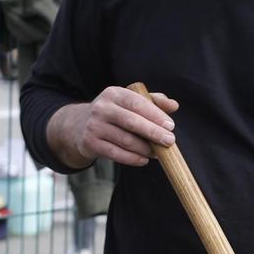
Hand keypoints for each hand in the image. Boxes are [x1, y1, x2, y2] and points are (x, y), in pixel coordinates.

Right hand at [63, 86, 177, 168]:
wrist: (80, 125)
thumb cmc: (114, 113)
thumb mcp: (130, 101)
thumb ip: (153, 102)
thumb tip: (174, 105)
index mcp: (113, 93)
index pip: (137, 103)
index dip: (155, 115)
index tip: (171, 126)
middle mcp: (101, 108)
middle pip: (132, 122)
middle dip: (153, 133)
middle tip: (170, 141)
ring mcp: (94, 126)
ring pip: (125, 140)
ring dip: (145, 149)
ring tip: (158, 153)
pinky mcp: (90, 143)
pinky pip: (116, 154)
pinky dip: (132, 159)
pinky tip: (144, 160)